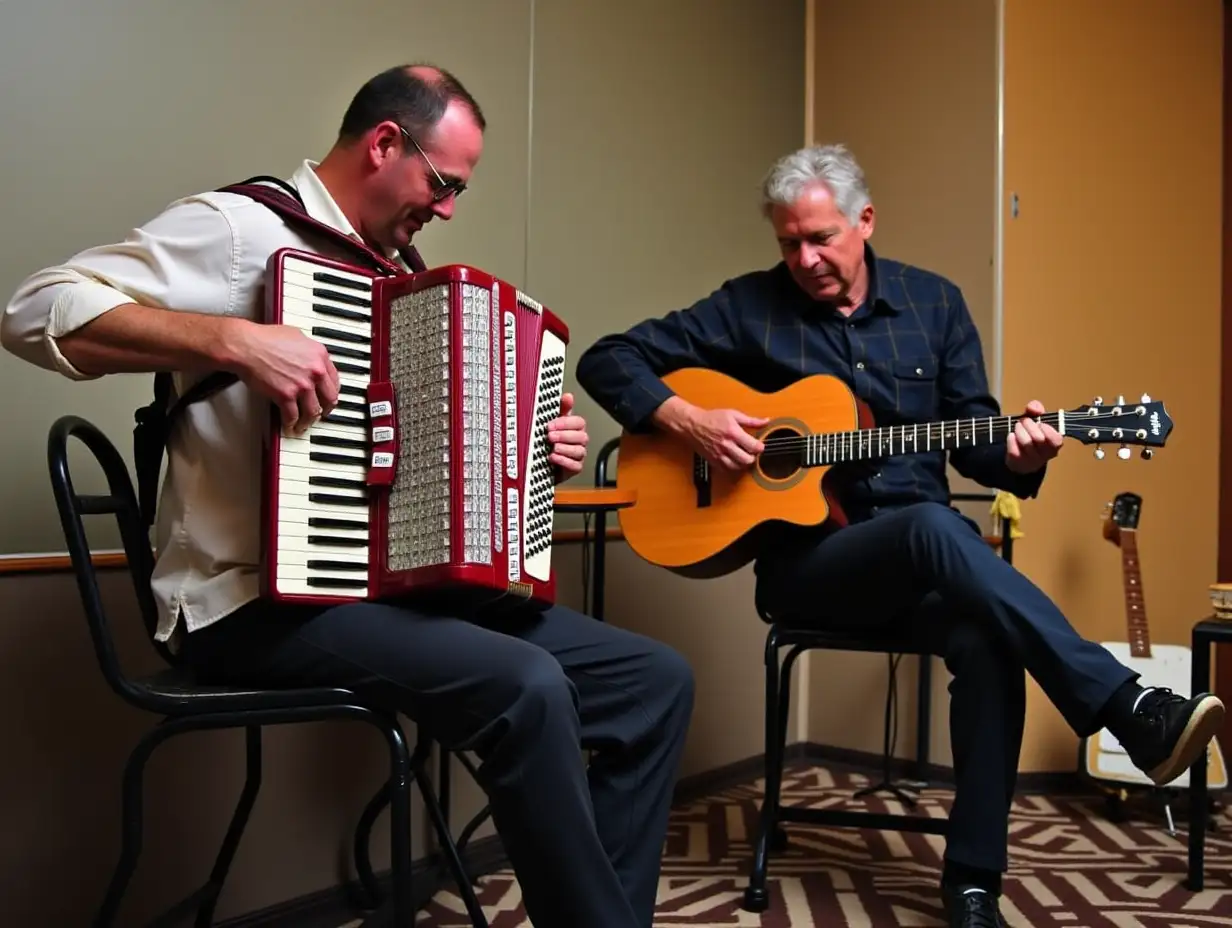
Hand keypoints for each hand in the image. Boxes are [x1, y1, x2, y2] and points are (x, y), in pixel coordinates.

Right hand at [227, 321, 339, 435]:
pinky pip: (293, 416)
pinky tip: (289, 425)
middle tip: (321, 414)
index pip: (334, 380)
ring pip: (313, 411)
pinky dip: (291, 423)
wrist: (246, 346)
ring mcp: (302, 384)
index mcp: (320, 355)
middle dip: (325, 409)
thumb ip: (308, 350)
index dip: (331, 392)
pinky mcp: (286, 395)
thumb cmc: (264, 338)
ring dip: (308, 421)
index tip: (327, 397)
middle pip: (329, 398)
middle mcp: (315, 371)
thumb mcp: (296, 336)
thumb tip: (311, 359)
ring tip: (304, 424)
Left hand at [547, 392, 588, 482]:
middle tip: (550, 435)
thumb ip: (561, 409)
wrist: (542, 462)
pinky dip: (564, 461)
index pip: (579, 422)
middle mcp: (579, 441)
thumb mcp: (553, 422)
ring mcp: (578, 455)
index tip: (551, 424)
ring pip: (579, 451)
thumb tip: (568, 396)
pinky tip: (554, 457)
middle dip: (565, 435)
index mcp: (575, 428)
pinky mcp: (575, 468)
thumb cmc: (549, 440)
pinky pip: (575, 465)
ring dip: (565, 448)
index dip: (566, 423)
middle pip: (581, 436)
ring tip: (553, 447)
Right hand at [684, 407, 768, 471]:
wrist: (694, 425)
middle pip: (747, 460)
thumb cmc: (713, 418)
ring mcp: (719, 454)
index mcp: (733, 433)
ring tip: (744, 456)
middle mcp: (726, 445)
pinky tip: (734, 460)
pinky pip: (727, 470)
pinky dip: (733, 467)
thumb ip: (751, 420)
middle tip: (752, 452)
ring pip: (737, 467)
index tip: (759, 445)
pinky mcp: (714, 460)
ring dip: (743, 463)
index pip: (753, 447)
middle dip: (753, 457)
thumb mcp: (734, 415)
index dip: (760, 447)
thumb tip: (766, 421)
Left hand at [1005, 399, 1062, 473]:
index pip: (1056, 439)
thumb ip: (1036, 410)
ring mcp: (1032, 460)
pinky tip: (1011, 436)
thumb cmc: (1031, 435)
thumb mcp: (1035, 420)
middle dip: (1029, 425)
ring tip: (1017, 426)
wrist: (1021, 456)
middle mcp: (1046, 454)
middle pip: (1038, 438)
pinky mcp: (1019, 463)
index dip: (1047, 429)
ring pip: (1026, 443)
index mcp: (1055, 443)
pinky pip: (1014, 451)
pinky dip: (1011, 440)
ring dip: (1019, 430)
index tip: (1039, 423)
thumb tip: (1035, 407)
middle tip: (1023, 421)